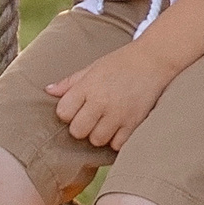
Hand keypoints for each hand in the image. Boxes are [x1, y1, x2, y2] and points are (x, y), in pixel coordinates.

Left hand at [49, 43, 166, 152]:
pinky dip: (117, 140)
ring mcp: (118, 114)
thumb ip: (70, 82)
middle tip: (92, 117)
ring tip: (107, 122)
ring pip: (97, 140)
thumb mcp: (93, 67)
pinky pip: (117, 145)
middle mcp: (101, 101)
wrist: (155, 59)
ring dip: (100, 134)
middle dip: (82, 127)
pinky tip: (120, 127)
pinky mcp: (134, 123)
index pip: (63, 113)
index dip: (68, 113)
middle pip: (77, 131)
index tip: (78, 107)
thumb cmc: (121, 62)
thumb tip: (48, 91)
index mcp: (88, 86)